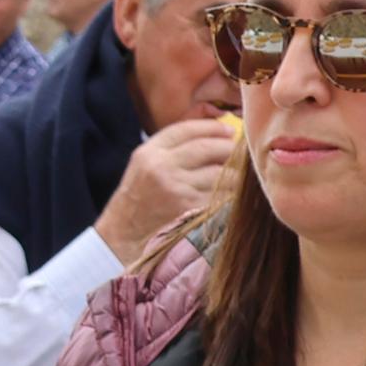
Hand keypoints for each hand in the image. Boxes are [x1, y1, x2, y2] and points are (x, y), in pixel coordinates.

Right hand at [93, 118, 240, 259]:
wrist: (123, 238)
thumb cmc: (138, 201)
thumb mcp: (145, 166)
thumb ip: (172, 148)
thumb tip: (218, 131)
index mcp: (148, 154)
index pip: (187, 130)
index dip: (213, 128)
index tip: (230, 131)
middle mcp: (161, 168)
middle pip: (208, 147)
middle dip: (231, 148)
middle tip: (242, 152)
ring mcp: (176, 189)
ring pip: (221, 172)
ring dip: (236, 174)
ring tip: (240, 175)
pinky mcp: (190, 209)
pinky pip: (221, 195)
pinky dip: (231, 194)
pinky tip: (232, 195)